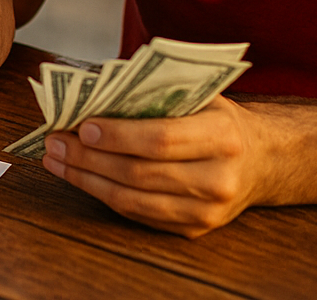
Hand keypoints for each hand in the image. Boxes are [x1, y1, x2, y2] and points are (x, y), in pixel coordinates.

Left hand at [41, 96, 265, 237]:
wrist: (263, 160)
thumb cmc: (217, 119)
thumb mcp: (197, 94)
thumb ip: (151, 92)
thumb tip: (87, 88)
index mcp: (222, 136)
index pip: (160, 139)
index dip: (117, 135)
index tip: (81, 126)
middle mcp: (219, 178)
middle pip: (140, 173)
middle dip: (88, 158)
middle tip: (53, 142)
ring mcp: (208, 211)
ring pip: (133, 199)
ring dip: (86, 180)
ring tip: (55, 160)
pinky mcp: (194, 229)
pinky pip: (138, 215)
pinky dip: (103, 195)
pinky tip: (80, 177)